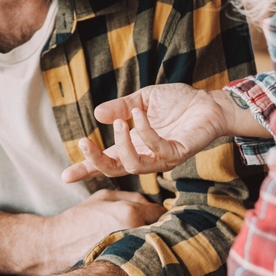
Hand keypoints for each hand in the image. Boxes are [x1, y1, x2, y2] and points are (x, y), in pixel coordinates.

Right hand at [35, 190, 166, 275]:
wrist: (56, 245)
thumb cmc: (79, 219)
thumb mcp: (103, 197)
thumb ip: (131, 197)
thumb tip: (152, 204)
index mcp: (131, 213)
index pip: (159, 211)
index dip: (157, 212)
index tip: (154, 216)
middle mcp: (135, 233)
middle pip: (163, 230)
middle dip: (159, 229)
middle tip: (154, 230)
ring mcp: (132, 254)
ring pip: (155, 246)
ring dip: (153, 244)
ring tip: (145, 243)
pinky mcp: (127, 268)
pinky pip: (145, 260)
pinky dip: (144, 257)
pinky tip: (136, 256)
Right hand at [61, 84, 232, 181]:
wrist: (209, 102)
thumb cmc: (178, 102)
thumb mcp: (142, 100)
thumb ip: (120, 107)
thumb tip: (97, 114)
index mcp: (134, 145)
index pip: (107, 161)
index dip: (86, 168)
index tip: (65, 175)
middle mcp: (146, 155)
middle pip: (115, 170)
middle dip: (95, 161)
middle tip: (82, 143)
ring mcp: (162, 158)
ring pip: (134, 166)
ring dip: (122, 145)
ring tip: (119, 123)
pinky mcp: (178, 153)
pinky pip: (157, 148)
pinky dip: (145, 130)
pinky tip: (140, 113)